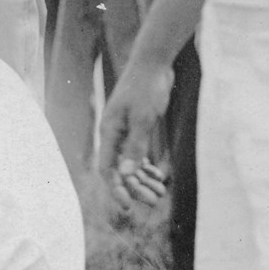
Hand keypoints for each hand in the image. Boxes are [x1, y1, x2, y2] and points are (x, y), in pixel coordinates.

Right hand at [98, 56, 174, 207]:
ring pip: (130, 163)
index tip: (127, 206)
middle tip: (154, 201)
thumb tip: (126, 174)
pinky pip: (137, 152)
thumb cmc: (146, 88)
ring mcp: (124, 131)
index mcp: (109, 133)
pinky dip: (146, 166)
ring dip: (143, 179)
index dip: (116, 189)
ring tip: (160, 193)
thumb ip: (134, 147)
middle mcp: (113, 134)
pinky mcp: (135, 126)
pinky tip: (158, 175)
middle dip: (135, 188)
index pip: (108, 169)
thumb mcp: (143, 119)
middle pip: (120, 169)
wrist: (153, 63)